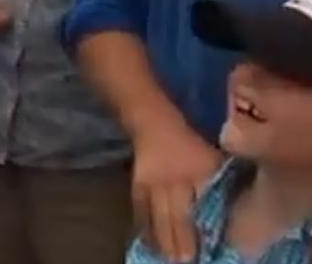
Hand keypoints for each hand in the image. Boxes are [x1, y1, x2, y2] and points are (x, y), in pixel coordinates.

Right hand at [132, 117, 222, 261]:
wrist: (154, 125)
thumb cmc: (191, 144)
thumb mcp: (213, 158)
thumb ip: (223, 183)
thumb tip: (238, 212)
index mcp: (197, 170)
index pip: (201, 202)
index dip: (203, 225)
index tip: (209, 248)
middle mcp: (173, 179)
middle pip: (176, 213)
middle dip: (180, 239)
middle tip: (184, 262)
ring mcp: (152, 183)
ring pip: (157, 215)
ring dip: (163, 239)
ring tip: (168, 259)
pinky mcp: (137, 186)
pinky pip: (141, 210)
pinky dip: (145, 229)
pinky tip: (151, 245)